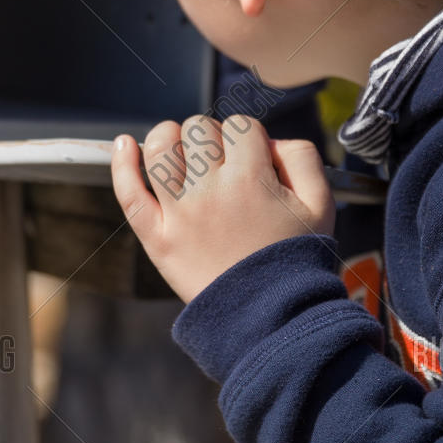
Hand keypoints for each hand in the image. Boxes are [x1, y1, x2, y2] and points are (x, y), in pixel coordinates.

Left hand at [110, 114, 335, 302]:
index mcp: (252, 179)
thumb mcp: (320, 204)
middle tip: (222, 163)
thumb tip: (268, 140)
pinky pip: (129, 192)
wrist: (271, 318)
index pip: (240, 125)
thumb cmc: (296, 260)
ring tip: (181, 151)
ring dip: (169, 138)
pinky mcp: (158, 238)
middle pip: (198, 129)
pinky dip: (122, 164)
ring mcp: (179, 214)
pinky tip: (123, 144)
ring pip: (159, 148)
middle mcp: (211, 191)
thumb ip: (301, 158)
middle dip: (212, 137)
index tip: (252, 158)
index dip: (248, 136)